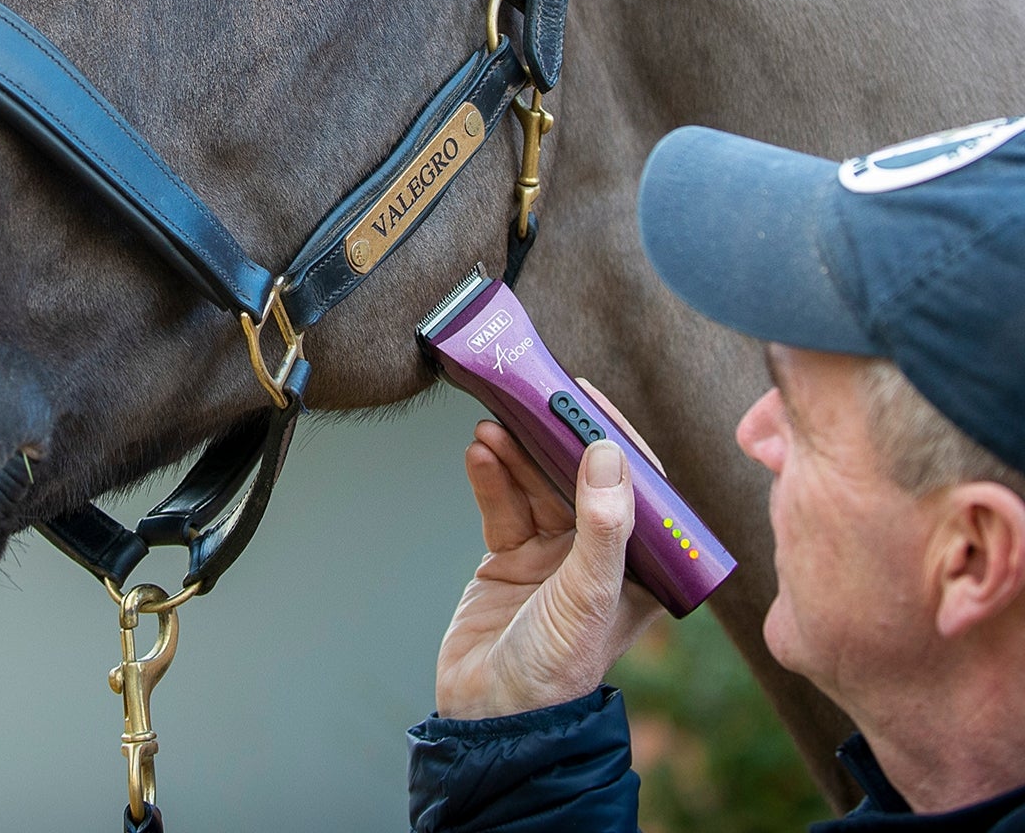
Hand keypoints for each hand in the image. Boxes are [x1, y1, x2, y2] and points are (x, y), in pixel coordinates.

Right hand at [435, 386, 665, 719]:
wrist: (489, 718)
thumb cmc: (554, 671)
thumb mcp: (586, 596)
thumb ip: (601, 526)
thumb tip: (607, 452)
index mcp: (638, 568)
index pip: (633, 485)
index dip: (610, 438)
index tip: (584, 398)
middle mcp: (598, 557)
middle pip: (576, 477)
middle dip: (551, 438)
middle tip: (527, 398)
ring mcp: (552, 557)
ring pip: (535, 486)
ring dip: (514, 454)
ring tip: (490, 426)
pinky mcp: (509, 560)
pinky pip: (502, 506)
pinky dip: (491, 478)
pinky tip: (478, 455)